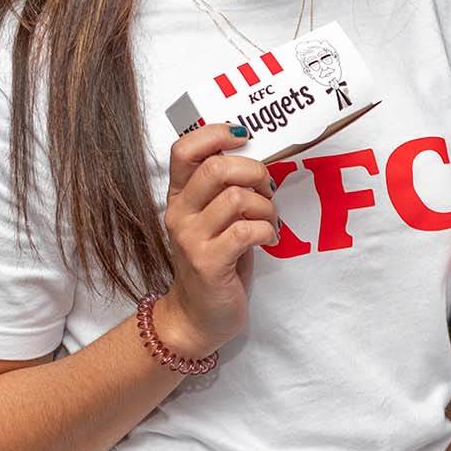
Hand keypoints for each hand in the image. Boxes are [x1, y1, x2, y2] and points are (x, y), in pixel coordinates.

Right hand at [161, 123, 280, 352]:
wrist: (198, 316)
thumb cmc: (215, 263)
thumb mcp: (215, 220)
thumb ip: (225, 190)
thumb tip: (257, 161)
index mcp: (180, 197)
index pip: (184, 149)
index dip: (215, 135)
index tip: (242, 139)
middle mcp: (180, 213)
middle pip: (217, 168)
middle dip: (255, 173)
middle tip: (267, 191)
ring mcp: (191, 238)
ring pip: (238, 198)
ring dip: (266, 208)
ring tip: (270, 222)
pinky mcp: (208, 262)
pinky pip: (247, 230)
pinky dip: (268, 231)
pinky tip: (269, 241)